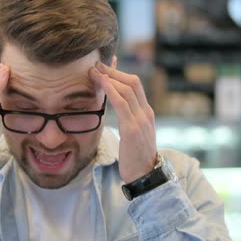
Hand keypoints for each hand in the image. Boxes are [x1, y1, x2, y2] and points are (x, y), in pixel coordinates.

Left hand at [90, 61, 156, 183]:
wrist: (145, 176)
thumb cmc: (136, 156)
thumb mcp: (134, 133)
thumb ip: (128, 118)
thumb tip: (115, 108)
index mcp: (146, 113)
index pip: (135, 85)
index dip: (119, 72)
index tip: (104, 67)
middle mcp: (146, 113)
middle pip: (132, 82)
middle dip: (113, 70)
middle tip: (96, 64)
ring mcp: (141, 120)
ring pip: (127, 89)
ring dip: (109, 77)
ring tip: (94, 71)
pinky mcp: (132, 130)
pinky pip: (122, 104)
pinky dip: (112, 91)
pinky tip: (102, 83)